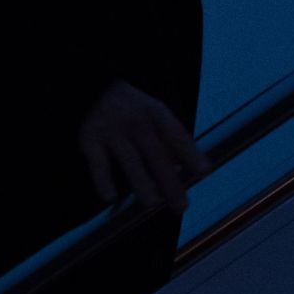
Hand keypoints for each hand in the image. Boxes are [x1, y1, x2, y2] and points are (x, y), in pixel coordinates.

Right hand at [78, 79, 211, 212]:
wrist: (91, 88)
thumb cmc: (129, 108)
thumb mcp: (152, 113)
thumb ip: (166, 139)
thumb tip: (181, 168)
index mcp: (155, 113)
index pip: (177, 135)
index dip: (191, 154)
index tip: (204, 171)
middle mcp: (135, 121)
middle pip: (157, 154)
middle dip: (170, 182)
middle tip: (181, 205)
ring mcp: (112, 131)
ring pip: (130, 161)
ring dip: (142, 183)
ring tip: (152, 203)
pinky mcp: (90, 140)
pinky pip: (98, 164)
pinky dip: (103, 180)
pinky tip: (109, 197)